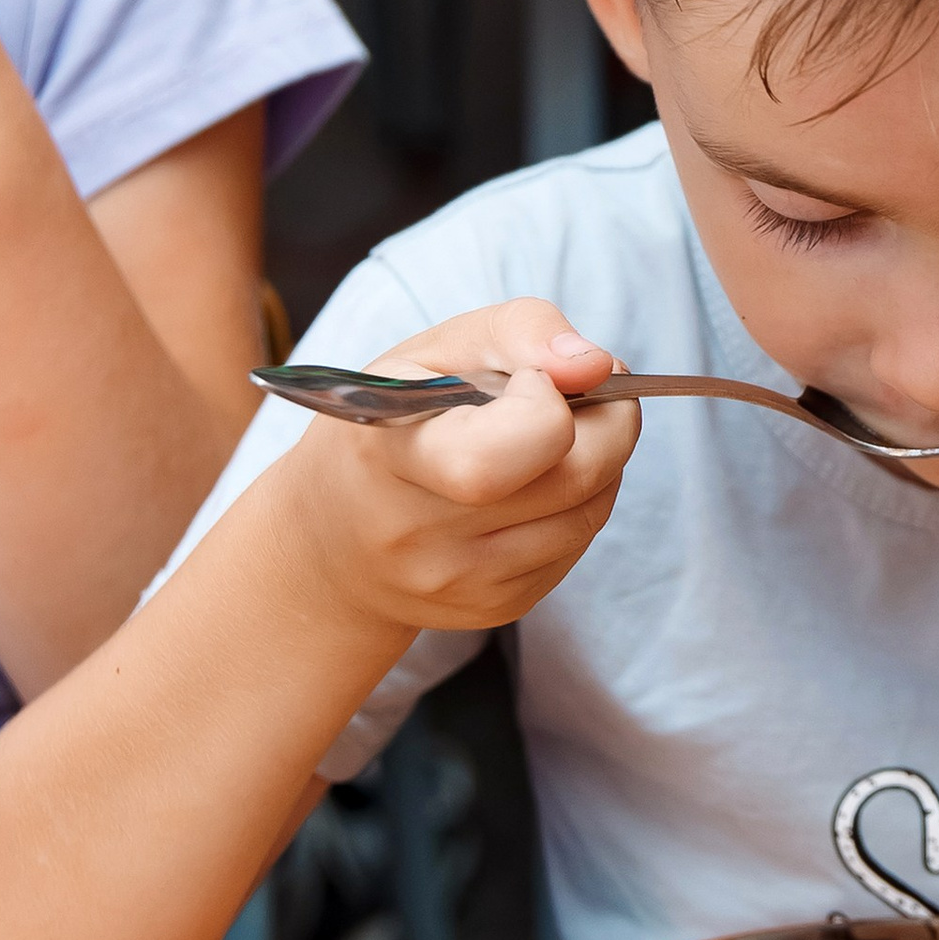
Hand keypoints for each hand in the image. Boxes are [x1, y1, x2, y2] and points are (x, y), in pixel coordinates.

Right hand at [269, 302, 639, 640]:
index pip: (506, 450)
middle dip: (610, 422)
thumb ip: (520, 331)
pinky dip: (579, 505)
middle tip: (591, 395)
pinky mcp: (492, 608)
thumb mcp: (431, 351)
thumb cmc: (388, 423)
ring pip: (591, 513)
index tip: (532, 381)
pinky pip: (576, 548)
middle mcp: (419, 532)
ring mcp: (459, 581)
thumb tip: (596, 365)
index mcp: (390, 452)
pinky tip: (538, 485)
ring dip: (602, 463)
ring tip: (558, 439)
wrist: (329, 540)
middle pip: (576, 477)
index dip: (548, 404)